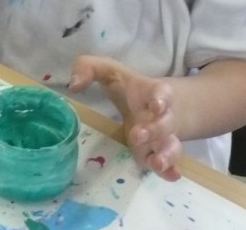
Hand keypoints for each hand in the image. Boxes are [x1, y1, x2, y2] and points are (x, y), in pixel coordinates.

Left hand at [69, 55, 181, 180]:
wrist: (141, 99)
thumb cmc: (121, 84)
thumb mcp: (104, 70)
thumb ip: (87, 68)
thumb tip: (74, 85)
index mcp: (150, 91)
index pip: (161, 92)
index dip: (161, 99)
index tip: (156, 106)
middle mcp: (160, 115)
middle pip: (166, 123)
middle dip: (155, 130)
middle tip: (136, 135)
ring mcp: (161, 135)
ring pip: (172, 145)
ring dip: (166, 155)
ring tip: (156, 163)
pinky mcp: (156, 152)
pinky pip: (170, 162)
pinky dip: (170, 170)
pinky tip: (169, 176)